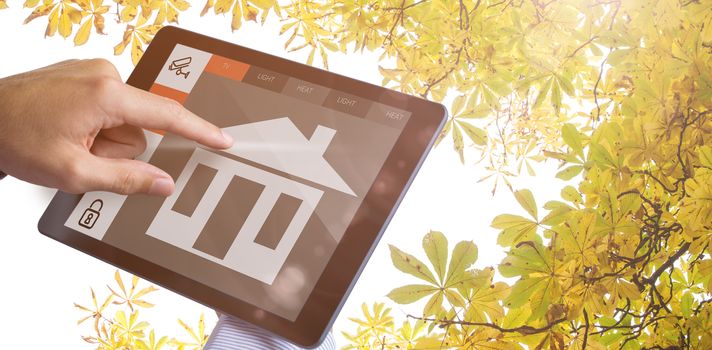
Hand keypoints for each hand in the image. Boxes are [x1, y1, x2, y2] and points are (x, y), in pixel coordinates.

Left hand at [0, 59, 232, 195]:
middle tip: (82, 156)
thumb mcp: (73, 171)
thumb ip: (126, 179)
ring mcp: (91, 71)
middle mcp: (103, 73)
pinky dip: (95, 125)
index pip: (166, 115)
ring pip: (123, 121)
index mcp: (105, 93)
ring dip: (104, 139)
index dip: (198, 131)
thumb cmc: (14, 138)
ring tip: (68, 142)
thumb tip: (164, 183)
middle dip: (118, 149)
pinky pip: (108, 108)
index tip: (223, 140)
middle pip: (139, 127)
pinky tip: (67, 130)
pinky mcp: (82, 74)